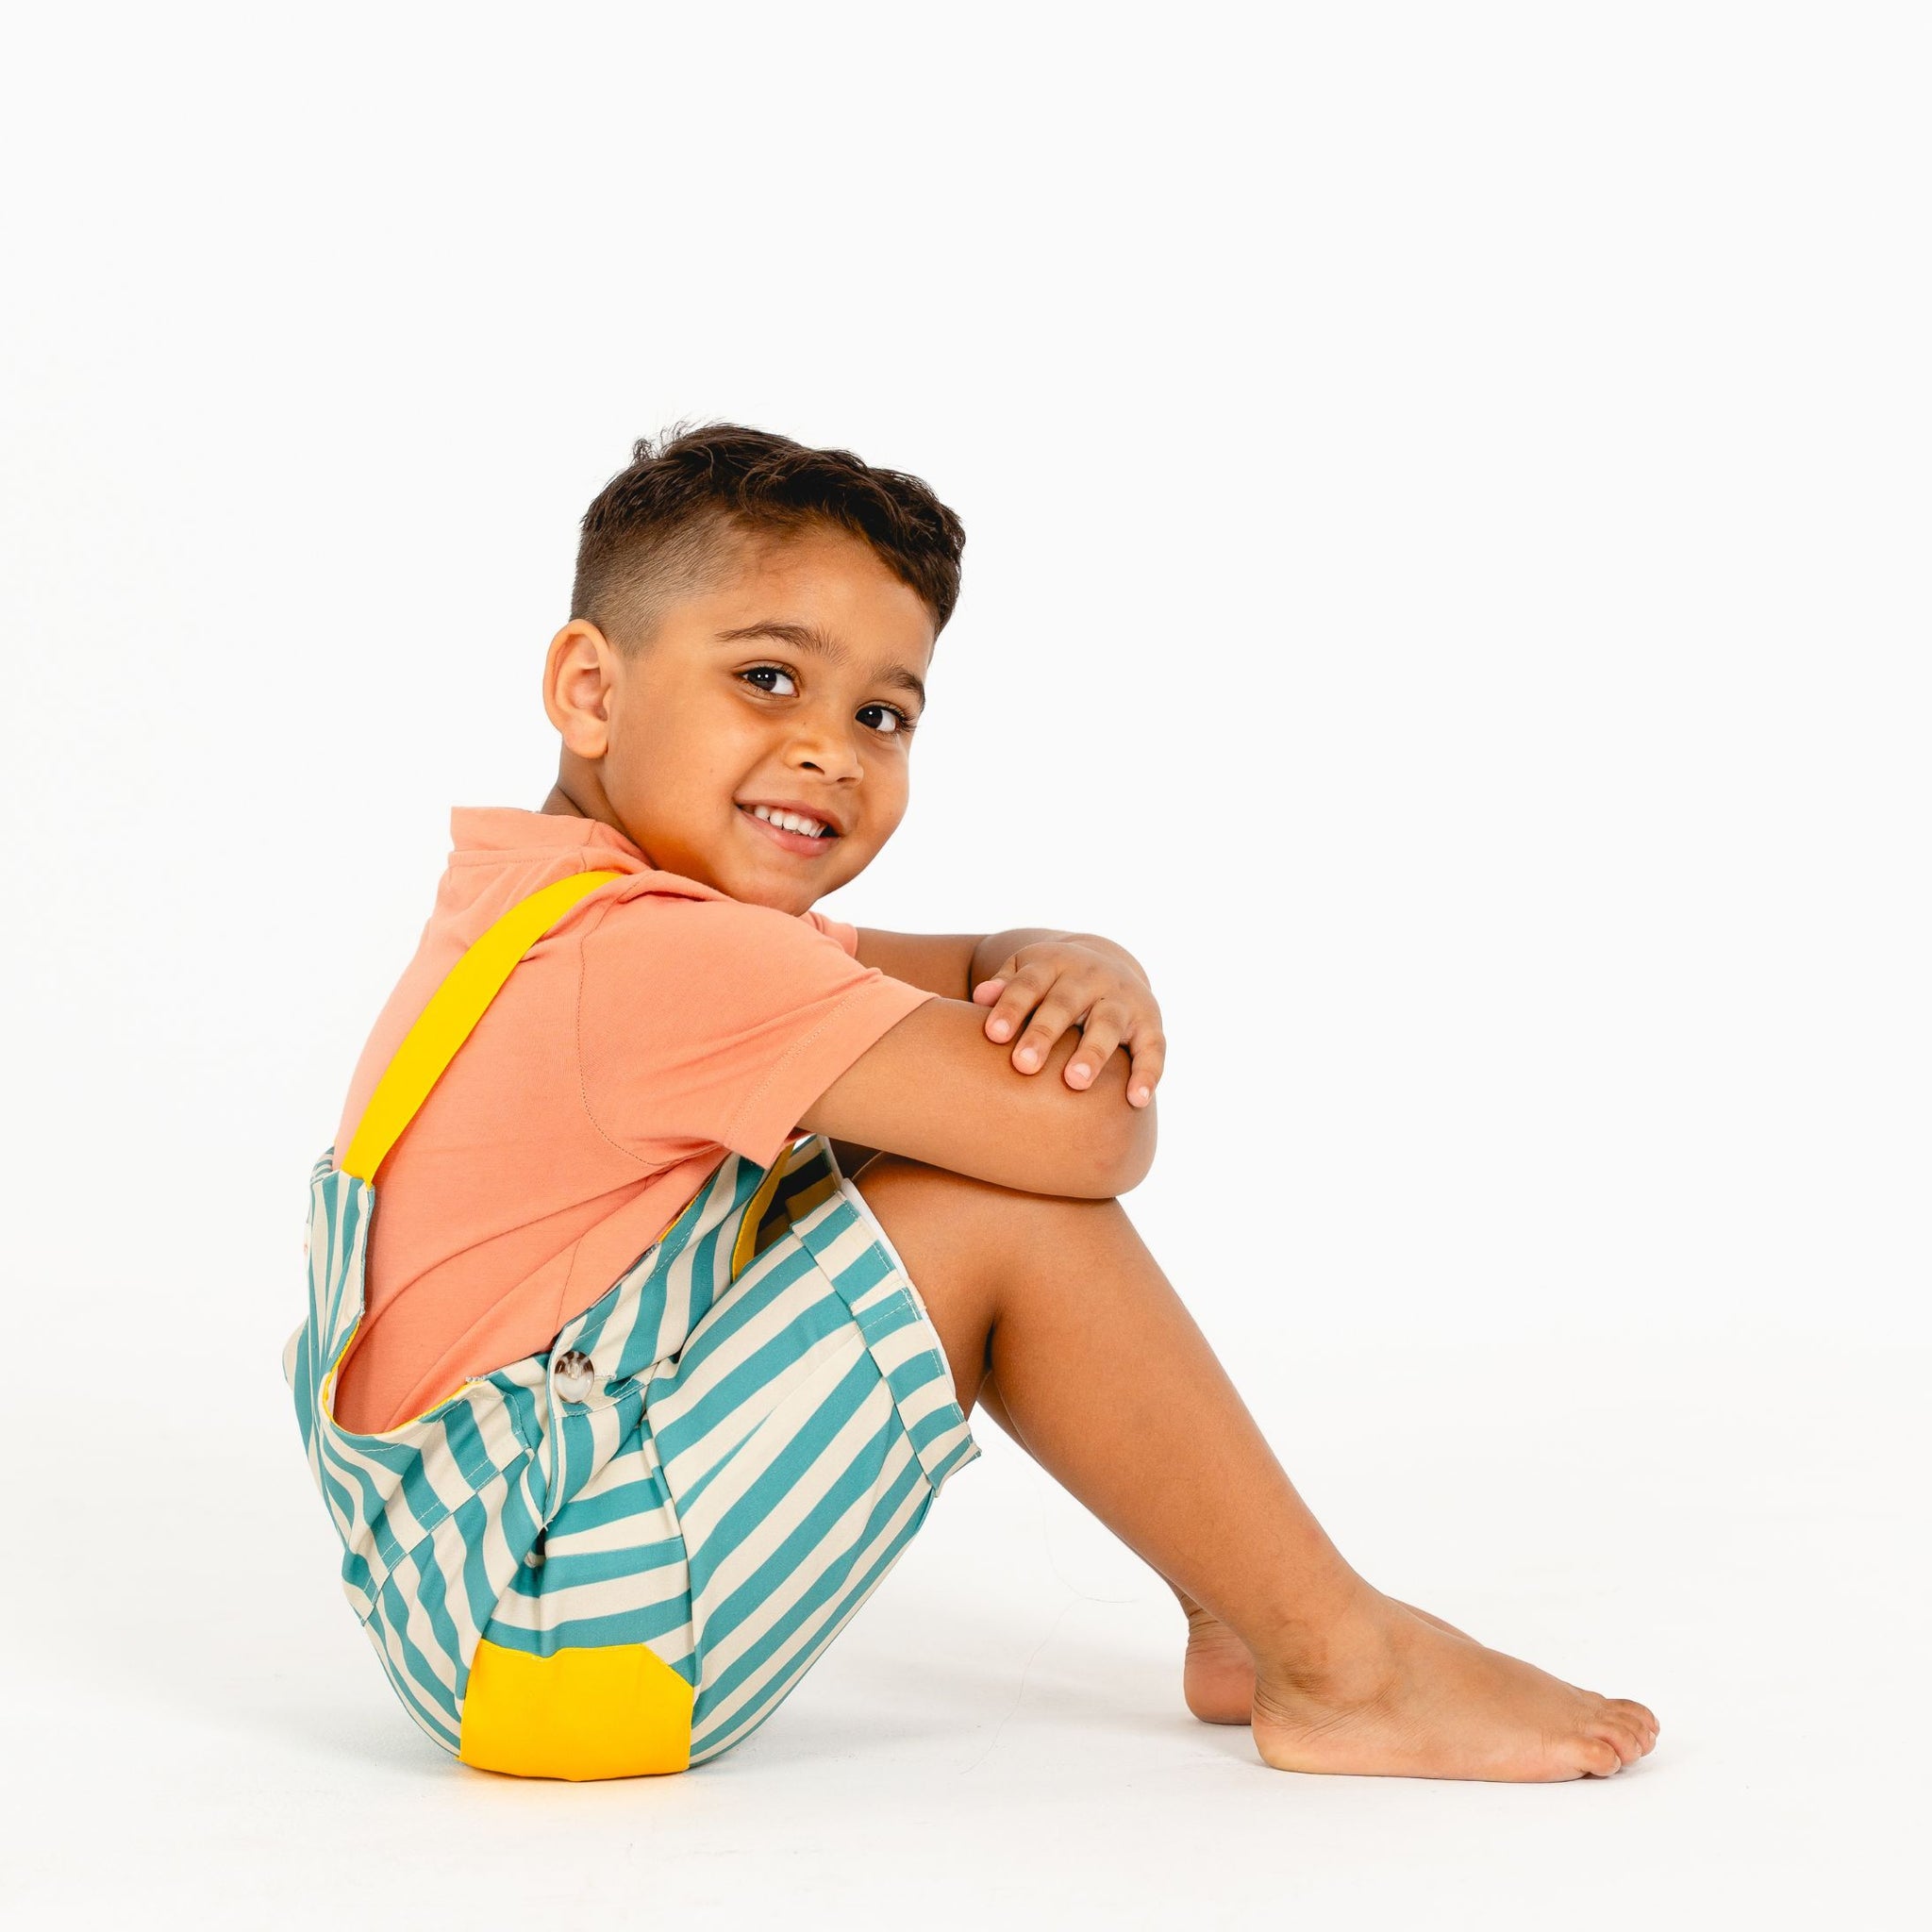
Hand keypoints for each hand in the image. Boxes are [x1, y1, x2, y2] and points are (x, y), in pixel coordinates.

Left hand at [971, 935, 1164, 1105]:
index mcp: (1054, 964)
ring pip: (1108, 1025)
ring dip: (1092, 1053)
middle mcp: (1090, 977)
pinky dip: (1148, 1073)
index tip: (993, 1034)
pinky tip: (1136, 1100)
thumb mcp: (1028, 972)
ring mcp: (1122, 998)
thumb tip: (979, 998)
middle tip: (1023, 1065)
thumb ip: (1006, 986)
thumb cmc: (1052, 981)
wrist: (1109, 960)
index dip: (1012, 1007)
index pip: (1029, 984)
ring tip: (1075, 1083)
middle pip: (1065, 1003)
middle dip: (1045, 1033)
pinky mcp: (1150, 1021)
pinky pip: (1153, 1048)